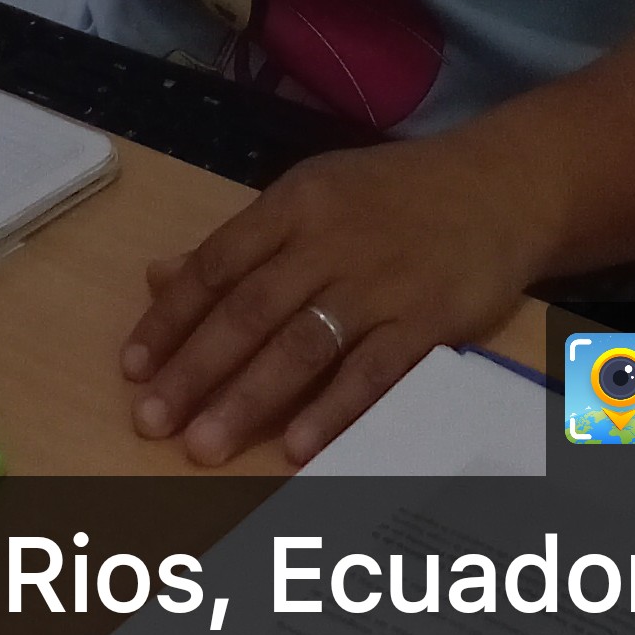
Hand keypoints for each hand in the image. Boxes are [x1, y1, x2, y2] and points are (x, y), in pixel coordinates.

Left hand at [119, 130, 549, 466]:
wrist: (502, 184)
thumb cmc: (397, 196)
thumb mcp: (314, 194)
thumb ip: (241, 242)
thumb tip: (159, 276)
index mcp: (296, 204)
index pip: (216, 264)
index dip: (170, 319)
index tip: (132, 369)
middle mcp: (332, 240)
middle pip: (249, 310)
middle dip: (195, 370)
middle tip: (152, 421)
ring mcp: (381, 282)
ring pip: (301, 345)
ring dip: (248, 399)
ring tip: (204, 445)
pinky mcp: (428, 320)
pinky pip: (372, 372)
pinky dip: (332, 411)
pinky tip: (296, 449)